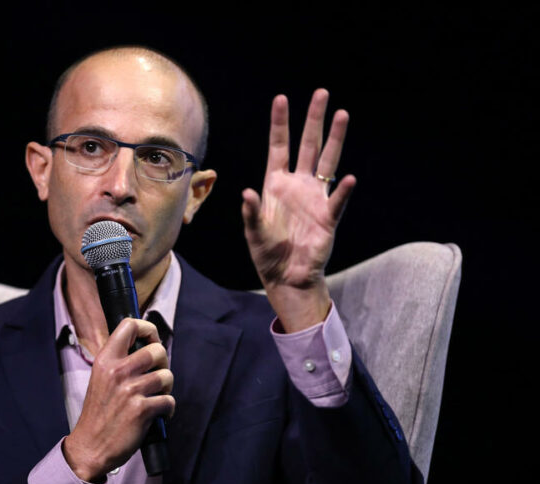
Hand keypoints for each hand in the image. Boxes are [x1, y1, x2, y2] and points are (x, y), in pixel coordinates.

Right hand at [63, 318, 173, 481]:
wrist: (90, 446)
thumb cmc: (99, 412)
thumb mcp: (101, 377)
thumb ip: (119, 360)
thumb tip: (146, 345)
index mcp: (105, 359)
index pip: (129, 325)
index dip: (148, 329)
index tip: (152, 342)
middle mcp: (117, 371)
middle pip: (157, 350)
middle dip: (164, 363)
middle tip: (157, 376)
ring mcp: (129, 390)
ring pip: (167, 375)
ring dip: (166, 388)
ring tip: (156, 396)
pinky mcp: (141, 410)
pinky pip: (169, 400)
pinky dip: (168, 409)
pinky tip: (158, 414)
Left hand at [241, 89, 355, 331]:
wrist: (287, 277)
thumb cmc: (266, 253)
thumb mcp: (253, 232)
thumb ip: (251, 213)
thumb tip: (248, 194)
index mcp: (275, 184)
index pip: (279, 146)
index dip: (280, 123)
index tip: (282, 98)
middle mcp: (297, 185)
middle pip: (307, 145)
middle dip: (313, 119)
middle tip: (321, 93)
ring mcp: (315, 198)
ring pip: (327, 161)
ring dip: (335, 139)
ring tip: (342, 114)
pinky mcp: (328, 217)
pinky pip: (337, 200)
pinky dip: (343, 191)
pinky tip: (349, 179)